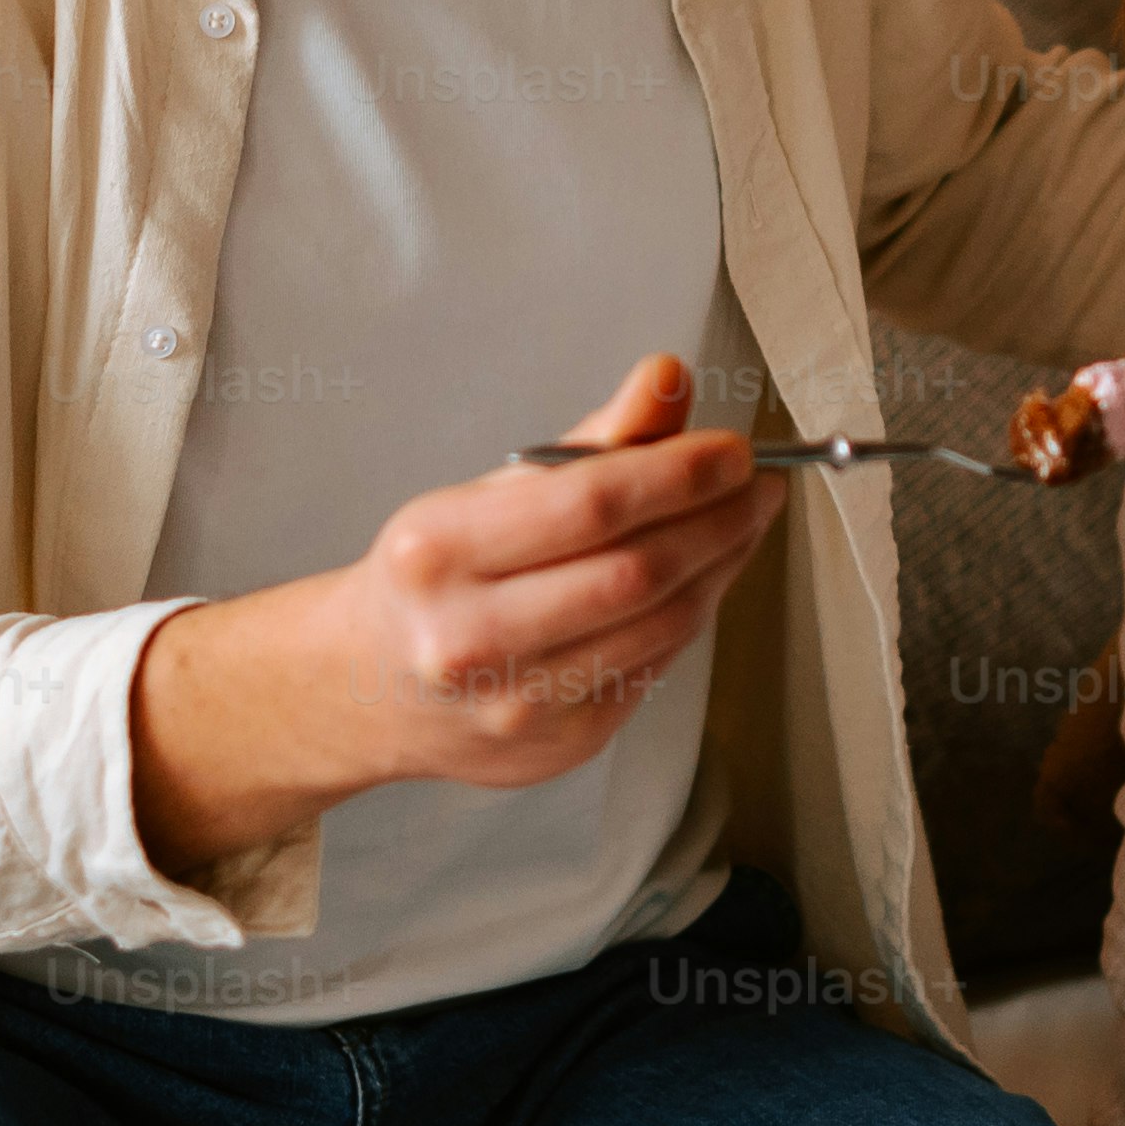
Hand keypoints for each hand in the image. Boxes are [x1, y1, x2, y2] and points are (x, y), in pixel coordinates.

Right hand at [128, 354, 780, 864]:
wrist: (365, 688)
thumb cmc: (435, 576)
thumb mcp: (486, 492)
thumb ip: (590, 441)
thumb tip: (668, 379)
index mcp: (437, 551)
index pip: (589, 504)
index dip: (680, 473)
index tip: (734, 449)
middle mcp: (467, 637)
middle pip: (636, 572)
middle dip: (719, 520)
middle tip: (759, 486)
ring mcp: (513, 704)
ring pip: (660, 627)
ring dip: (721, 568)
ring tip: (742, 523)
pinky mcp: (558, 746)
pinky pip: (654, 668)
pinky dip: (690, 616)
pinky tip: (701, 580)